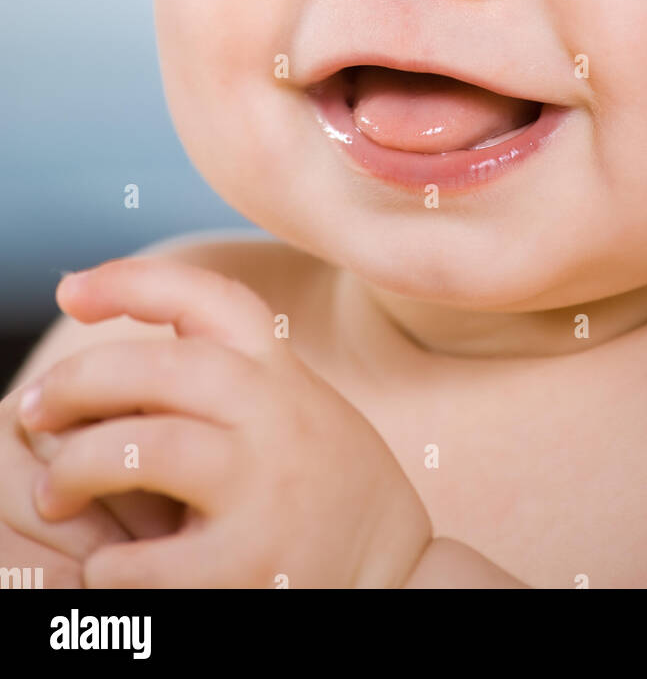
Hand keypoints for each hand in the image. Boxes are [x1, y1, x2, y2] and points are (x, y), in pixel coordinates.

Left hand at [19, 258, 432, 587]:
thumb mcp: (296, 405)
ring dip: (76, 468)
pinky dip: (108, 566)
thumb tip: (127, 354)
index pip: (205, 296)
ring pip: (141, 447)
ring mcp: (263, 488)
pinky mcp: (248, 565)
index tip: (73, 291)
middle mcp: (275, 415)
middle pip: (153, 367)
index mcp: (280, 371)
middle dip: (75, 383)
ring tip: (54, 493)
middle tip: (33, 409)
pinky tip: (108, 569)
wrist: (397, 579)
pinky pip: (144, 561)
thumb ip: (232, 376)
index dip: (131, 280)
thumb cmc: (325, 488)